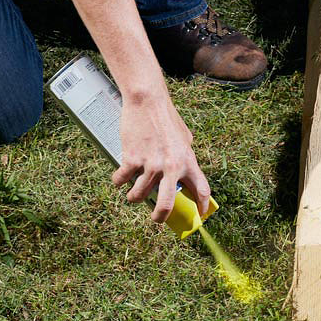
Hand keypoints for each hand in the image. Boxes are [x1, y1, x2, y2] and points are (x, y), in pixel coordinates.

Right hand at [111, 85, 209, 222]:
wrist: (148, 102)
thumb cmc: (167, 117)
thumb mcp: (185, 138)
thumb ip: (185, 157)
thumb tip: (184, 175)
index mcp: (188, 161)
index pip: (201, 190)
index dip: (201, 207)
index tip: (199, 216)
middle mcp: (171, 166)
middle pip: (167, 204)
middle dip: (160, 217)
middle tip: (157, 219)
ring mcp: (151, 164)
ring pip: (140, 194)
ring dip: (134, 197)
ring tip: (133, 196)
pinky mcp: (132, 159)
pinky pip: (122, 179)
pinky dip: (119, 181)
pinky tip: (119, 180)